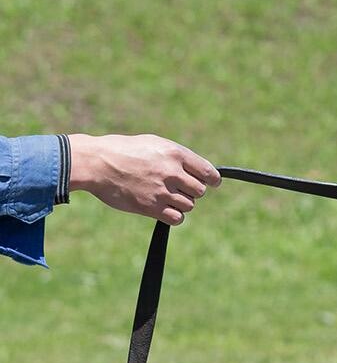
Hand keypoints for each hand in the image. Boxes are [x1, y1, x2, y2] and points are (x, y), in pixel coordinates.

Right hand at [68, 134, 220, 225]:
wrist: (98, 163)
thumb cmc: (124, 150)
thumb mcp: (155, 144)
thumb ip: (176, 156)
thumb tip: (194, 168)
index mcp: (176, 154)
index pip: (208, 172)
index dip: (212, 179)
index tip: (213, 183)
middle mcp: (172, 172)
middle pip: (200, 190)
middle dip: (192, 191)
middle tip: (179, 189)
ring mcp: (161, 191)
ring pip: (189, 205)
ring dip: (182, 203)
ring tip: (167, 198)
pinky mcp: (150, 207)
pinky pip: (176, 218)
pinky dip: (174, 216)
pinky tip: (165, 210)